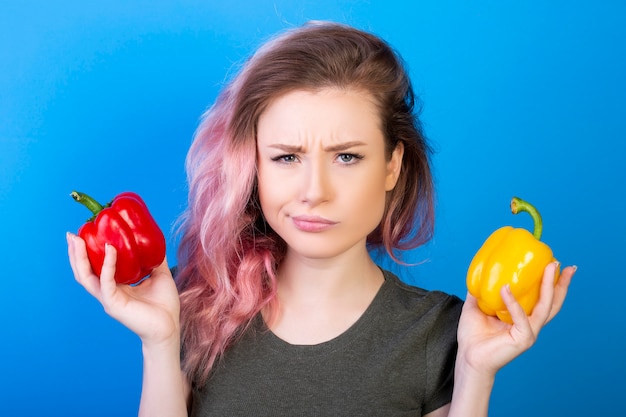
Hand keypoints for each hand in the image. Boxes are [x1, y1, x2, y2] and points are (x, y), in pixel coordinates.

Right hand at [67, 232, 180, 346]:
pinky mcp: (114, 304)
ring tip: (78, 240)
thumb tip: (154, 241)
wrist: (170, 326)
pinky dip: (107, 265)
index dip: (87, 253)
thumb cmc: (164, 304)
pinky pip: (107, 282)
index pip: (95, 268)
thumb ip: (154, 260)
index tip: (84, 234)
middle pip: (83, 272)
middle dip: (75, 253)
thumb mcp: (159, 275)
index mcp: (116, 286)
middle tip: (72, 235)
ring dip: (80, 258)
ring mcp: (109, 299)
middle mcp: (108, 292)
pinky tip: (109, 249)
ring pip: (87, 277)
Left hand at [456, 262, 575, 377]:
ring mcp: (529, 332)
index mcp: (522, 317)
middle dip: (560, 283)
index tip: (555, 264)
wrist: (468, 356)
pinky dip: (513, 302)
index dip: (551, 283)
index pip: (542, 298)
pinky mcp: (523, 339)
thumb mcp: (476, 305)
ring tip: (550, 268)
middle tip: (562, 264)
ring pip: (545, 307)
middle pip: (552, 302)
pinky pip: (521, 317)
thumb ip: (481, 290)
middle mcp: (530, 324)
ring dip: (549, 286)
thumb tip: (480, 271)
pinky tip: (506, 287)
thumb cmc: (473, 335)